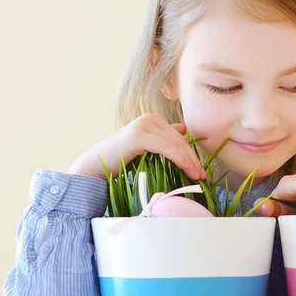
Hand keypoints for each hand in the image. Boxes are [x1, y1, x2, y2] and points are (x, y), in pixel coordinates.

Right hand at [68, 113, 206, 180]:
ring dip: (189, 161)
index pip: (179, 137)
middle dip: (193, 158)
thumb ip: (162, 138)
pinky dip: (178, 158)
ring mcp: (143, 126)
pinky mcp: (139, 136)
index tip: (200, 170)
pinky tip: (186, 168)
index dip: (192, 153)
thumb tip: (183, 129)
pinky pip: (166, 147)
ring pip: (175, 144)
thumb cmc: (118, 162)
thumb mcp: (145, 148)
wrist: (93, 168)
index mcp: (152, 121)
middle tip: (202, 175)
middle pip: (179, 140)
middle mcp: (149, 119)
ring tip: (197, 176)